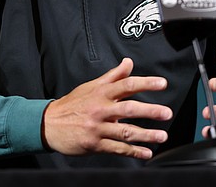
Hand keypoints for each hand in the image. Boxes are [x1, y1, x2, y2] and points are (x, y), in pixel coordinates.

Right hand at [41, 58, 172, 158]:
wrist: (49, 124)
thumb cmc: (72, 104)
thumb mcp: (91, 86)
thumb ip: (113, 75)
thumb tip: (128, 63)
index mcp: (101, 93)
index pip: (126, 85)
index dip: (145, 83)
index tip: (162, 83)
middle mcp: (101, 109)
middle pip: (128, 109)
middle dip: (149, 111)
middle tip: (166, 112)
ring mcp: (98, 128)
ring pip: (125, 131)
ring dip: (146, 135)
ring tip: (162, 136)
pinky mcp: (95, 144)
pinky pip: (117, 149)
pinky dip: (133, 152)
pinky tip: (146, 153)